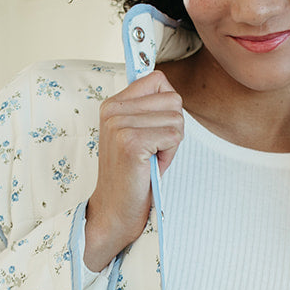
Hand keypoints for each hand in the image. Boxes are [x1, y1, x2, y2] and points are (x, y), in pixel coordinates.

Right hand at [83, 72, 183, 270]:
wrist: (115, 210)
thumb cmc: (134, 174)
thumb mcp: (137, 133)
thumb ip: (148, 108)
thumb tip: (168, 87)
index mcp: (112, 104)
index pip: (158, 79)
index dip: (167, 107)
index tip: (153, 130)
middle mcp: (112, 110)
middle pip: (173, 99)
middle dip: (172, 127)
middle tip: (153, 151)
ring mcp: (120, 125)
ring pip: (177, 118)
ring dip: (172, 143)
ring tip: (151, 159)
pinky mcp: (131, 142)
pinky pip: (174, 135)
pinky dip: (170, 155)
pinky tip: (152, 166)